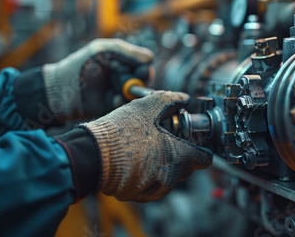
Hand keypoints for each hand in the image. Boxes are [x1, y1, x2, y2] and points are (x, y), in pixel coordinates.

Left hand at [42, 39, 153, 120]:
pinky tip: (113, 100)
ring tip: (118, 92)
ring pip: (138, 92)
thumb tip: (150, 58)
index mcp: (121, 59)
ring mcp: (118, 89)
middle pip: (144, 78)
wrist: (61, 90)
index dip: (145, 67)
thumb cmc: (80, 66)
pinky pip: (128, 105)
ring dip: (131, 92)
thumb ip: (127, 51)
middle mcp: (122, 74)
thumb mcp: (103, 51)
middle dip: (140, 80)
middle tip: (130, 82)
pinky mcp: (113, 104)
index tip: (141, 70)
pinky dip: (123, 102)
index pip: (144, 62)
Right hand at [79, 91, 211, 201]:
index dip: (200, 149)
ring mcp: (153, 189)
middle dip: (180, 155)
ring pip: (168, 178)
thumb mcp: (148, 106)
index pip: (203, 159)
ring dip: (164, 166)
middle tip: (165, 140)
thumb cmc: (120, 132)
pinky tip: (135, 161)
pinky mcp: (137, 196)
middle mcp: (169, 178)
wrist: (91, 155)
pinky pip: (151, 186)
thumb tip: (183, 98)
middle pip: (186, 168)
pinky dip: (148, 176)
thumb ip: (170, 100)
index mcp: (177, 157)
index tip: (192, 142)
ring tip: (147, 149)